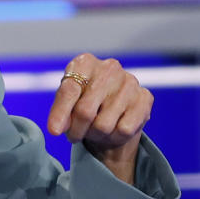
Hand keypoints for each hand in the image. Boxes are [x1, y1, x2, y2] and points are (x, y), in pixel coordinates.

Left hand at [46, 53, 152, 184]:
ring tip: (95, 129)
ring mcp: (129, 81)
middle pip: (85, 111)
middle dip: (77, 129)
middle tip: (75, 135)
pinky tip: (114, 128)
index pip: (69, 90)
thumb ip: (60, 112)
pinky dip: (115, 136)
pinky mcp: (145, 97)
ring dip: (96, 134)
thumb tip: (56, 128)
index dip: (60, 114)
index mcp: (85, 62)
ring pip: (103, 125)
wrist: (115, 112)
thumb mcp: (67, 103)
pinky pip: (124, 129)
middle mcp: (109, 67)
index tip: (54, 131)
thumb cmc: (85, 103)